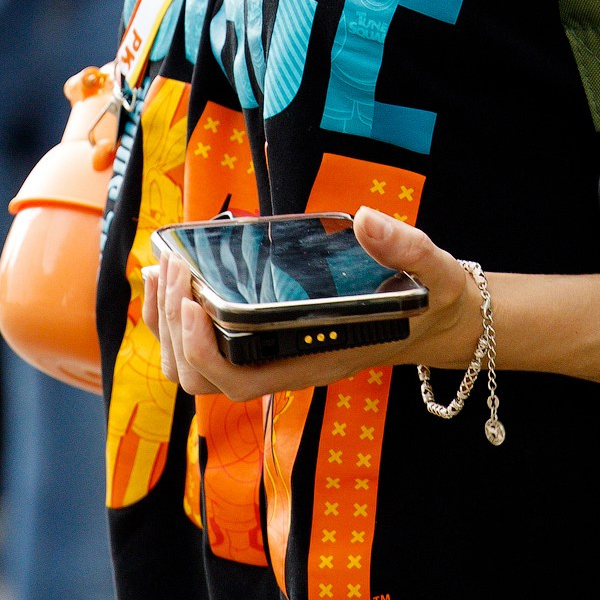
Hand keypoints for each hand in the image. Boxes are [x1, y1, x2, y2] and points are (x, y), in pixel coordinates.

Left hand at [151, 206, 482, 402]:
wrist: (436, 320)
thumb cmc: (431, 301)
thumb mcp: (432, 272)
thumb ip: (405, 248)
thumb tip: (368, 219)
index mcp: (318, 359)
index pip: (242, 380)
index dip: (205, 350)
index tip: (192, 300)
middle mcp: (288, 365)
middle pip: (203, 378)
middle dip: (174, 327)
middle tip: (176, 266)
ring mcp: (274, 355)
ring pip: (196, 368)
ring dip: (166, 324)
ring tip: (163, 270)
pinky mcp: (268, 337)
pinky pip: (207, 343)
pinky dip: (179, 314)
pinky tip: (178, 275)